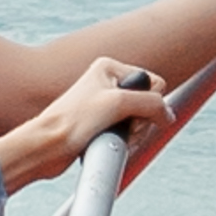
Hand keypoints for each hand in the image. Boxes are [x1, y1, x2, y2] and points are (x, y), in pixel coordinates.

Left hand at [0, 55, 159, 190]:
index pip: (154, 83)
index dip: (150, 103)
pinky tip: (107, 146)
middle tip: (121, 130)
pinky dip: (123, 143)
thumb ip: (153, 104)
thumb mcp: (119, 104)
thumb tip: (168, 116)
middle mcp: (107, 84)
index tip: (129, 114)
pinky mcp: (101, 127)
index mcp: (109, 68)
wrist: (46, 147)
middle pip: (148, 105)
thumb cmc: (73, 121)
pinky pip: (127, 136)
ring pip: (140, 123)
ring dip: (132, 136)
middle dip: (140, 123)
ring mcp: (104, 106)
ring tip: (111, 139)